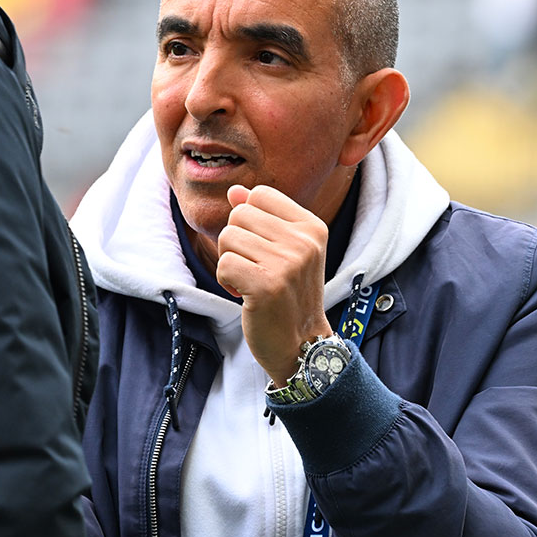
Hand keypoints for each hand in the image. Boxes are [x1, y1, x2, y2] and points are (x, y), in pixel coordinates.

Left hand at [217, 184, 332, 384]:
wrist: (302, 345)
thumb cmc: (289, 295)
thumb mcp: (284, 250)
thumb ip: (261, 218)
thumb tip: (235, 191)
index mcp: (312, 227)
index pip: (259, 195)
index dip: (249, 221)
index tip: (264, 250)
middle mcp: (304, 241)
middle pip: (239, 214)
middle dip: (236, 242)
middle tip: (255, 269)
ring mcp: (287, 263)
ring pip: (228, 236)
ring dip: (230, 263)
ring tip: (251, 282)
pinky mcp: (266, 285)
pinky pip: (223, 263)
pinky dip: (226, 281)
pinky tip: (245, 295)